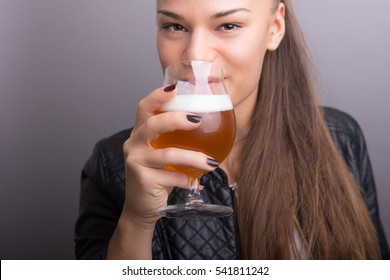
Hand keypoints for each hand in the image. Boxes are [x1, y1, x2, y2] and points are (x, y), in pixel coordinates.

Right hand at [121, 86, 217, 226]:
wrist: (142, 206)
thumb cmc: (156, 176)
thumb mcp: (161, 153)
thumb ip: (174, 140)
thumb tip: (207, 126)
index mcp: (139, 133)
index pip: (144, 108)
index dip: (157, 96)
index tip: (175, 89)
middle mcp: (134, 144)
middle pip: (152, 125)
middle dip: (175, 119)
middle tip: (197, 120)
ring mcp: (136, 162)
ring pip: (167, 155)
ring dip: (193, 158)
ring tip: (212, 162)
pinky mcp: (143, 180)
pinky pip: (172, 177)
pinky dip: (188, 179)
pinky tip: (197, 182)